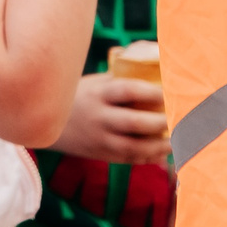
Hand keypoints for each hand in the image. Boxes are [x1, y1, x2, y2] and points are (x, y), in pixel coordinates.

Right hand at [54, 71, 169, 163]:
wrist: (48, 124)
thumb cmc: (80, 96)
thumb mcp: (95, 83)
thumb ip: (121, 80)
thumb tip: (157, 67)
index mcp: (97, 94)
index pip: (126, 91)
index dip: (150, 92)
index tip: (169, 92)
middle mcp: (97, 117)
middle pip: (133, 122)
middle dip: (160, 122)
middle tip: (179, 119)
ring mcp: (98, 139)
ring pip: (133, 147)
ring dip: (158, 146)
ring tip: (176, 141)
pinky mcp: (100, 154)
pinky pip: (128, 159)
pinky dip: (148, 157)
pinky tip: (162, 152)